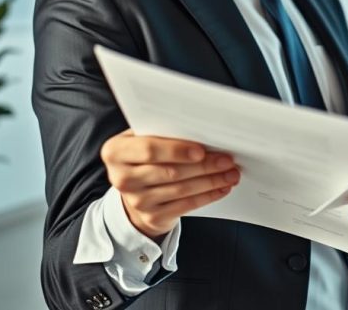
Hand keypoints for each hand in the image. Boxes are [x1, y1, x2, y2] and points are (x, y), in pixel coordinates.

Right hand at [100, 130, 239, 239]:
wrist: (135, 192)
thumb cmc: (145, 157)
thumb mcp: (145, 139)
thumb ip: (164, 133)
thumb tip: (202, 131)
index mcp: (116, 152)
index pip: (149, 150)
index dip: (177, 150)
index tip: (201, 150)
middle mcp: (122, 178)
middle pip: (170, 171)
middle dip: (204, 165)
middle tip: (227, 160)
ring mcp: (136, 200)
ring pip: (181, 189)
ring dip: (211, 181)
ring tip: (231, 173)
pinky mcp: (152, 216)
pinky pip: (186, 206)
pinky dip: (208, 196)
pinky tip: (222, 187)